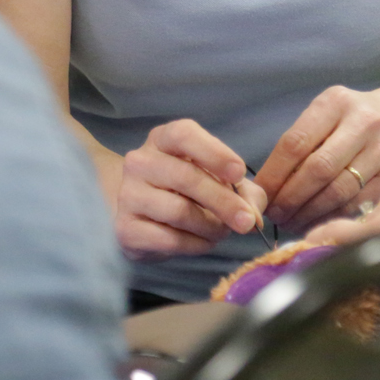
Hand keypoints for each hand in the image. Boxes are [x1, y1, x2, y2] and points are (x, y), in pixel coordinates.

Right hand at [116, 120, 268, 262]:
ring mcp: (128, 194)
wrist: (145, 216)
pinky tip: (202, 242)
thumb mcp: (220, 181)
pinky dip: (195, 245)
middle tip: (246, 221)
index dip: (214, 153)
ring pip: (178, 211)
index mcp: (163, 139)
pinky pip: (168, 239)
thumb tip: (253, 216)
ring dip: (210, 227)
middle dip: (223, 201)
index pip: (183, 135)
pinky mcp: (125, 228)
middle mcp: (140, 161)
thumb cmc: (189, 191)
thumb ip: (244, 193)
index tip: (239, 172)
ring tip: (221, 232)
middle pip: (186, 177)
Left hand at [253, 86, 379, 234]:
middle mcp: (363, 123)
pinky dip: (332, 218)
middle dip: (290, 198)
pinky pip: (356, 204)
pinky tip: (316, 223)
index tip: (260, 194)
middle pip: (318, 169)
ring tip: (290, 222)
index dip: (274, 174)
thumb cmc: (350, 121)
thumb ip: (299, 143)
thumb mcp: (326, 115)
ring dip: (309, 213)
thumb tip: (266, 188)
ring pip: (338, 191)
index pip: (296, 142)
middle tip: (274, 214)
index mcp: (336, 102)